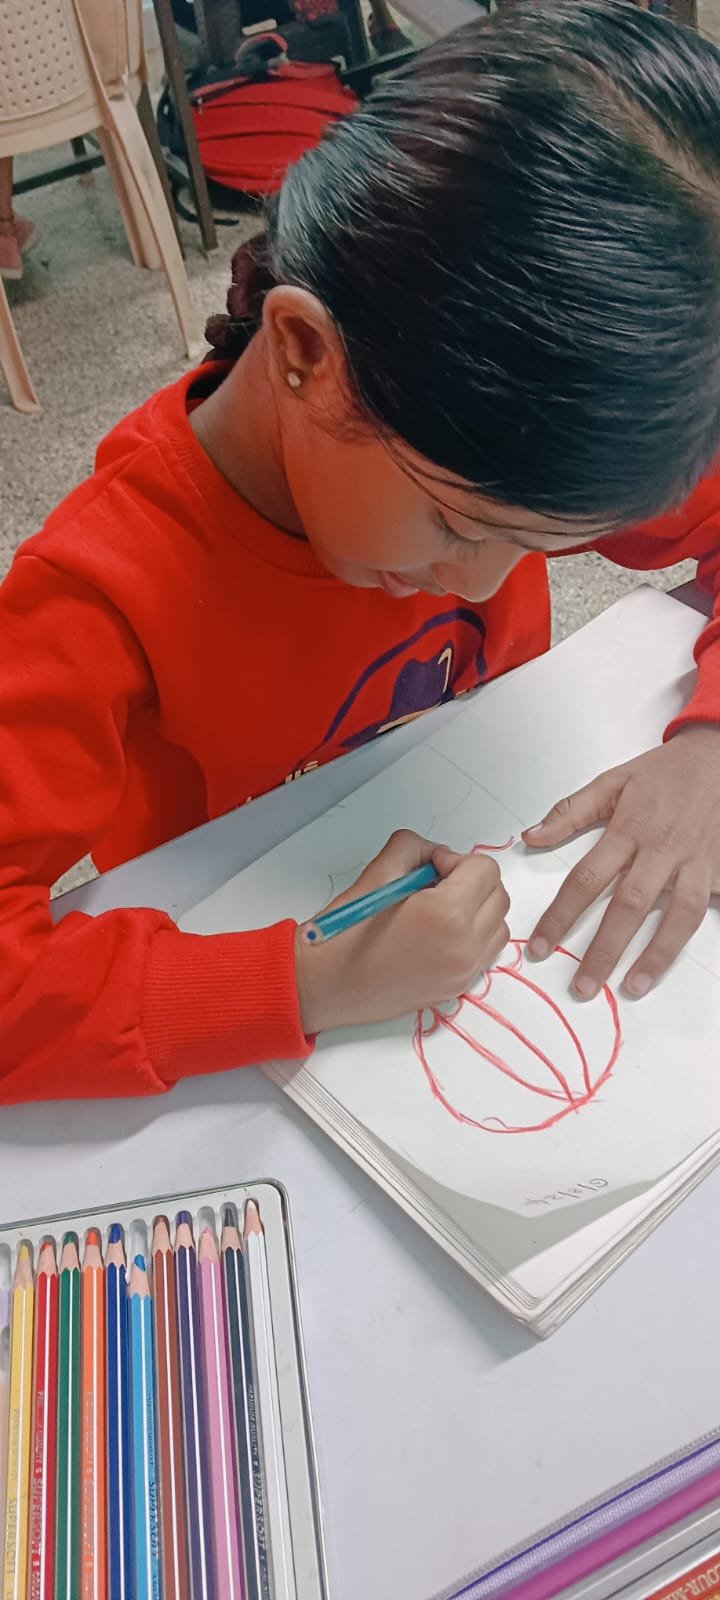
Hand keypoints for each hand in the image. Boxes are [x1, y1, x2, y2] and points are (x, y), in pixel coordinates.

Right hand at [295, 828, 509, 1034]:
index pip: (484, 870)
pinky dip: (473, 936)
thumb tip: (433, 852)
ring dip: (478, 909)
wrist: (324, 987)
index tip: (430, 866)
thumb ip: (412, 848)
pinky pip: (485, 952)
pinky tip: (439, 933)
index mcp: (447, 915)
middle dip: (471, 881)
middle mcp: (464, 947)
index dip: (455, 860)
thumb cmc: (343, 937)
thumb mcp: (377, 875)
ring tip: (439, 909)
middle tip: (434, 883)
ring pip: (498, 925)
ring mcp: (463, 971)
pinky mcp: (457, 987)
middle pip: (498, 895)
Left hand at [523, 727, 719, 998]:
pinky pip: (709, 908)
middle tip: (583, 985)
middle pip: (628, 906)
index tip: (541, 946)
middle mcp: (661, 850)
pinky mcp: (719, 871)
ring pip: (678, 916)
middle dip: (604, 950)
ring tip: (633, 986)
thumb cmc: (665, 772)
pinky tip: (676, 960)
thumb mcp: (613, 781)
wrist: (718, 757)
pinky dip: (695, 935)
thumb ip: (570, 812)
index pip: (586, 879)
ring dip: (655, 955)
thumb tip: (530, 837)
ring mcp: (695, 863)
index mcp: (629, 829)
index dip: (560, 916)